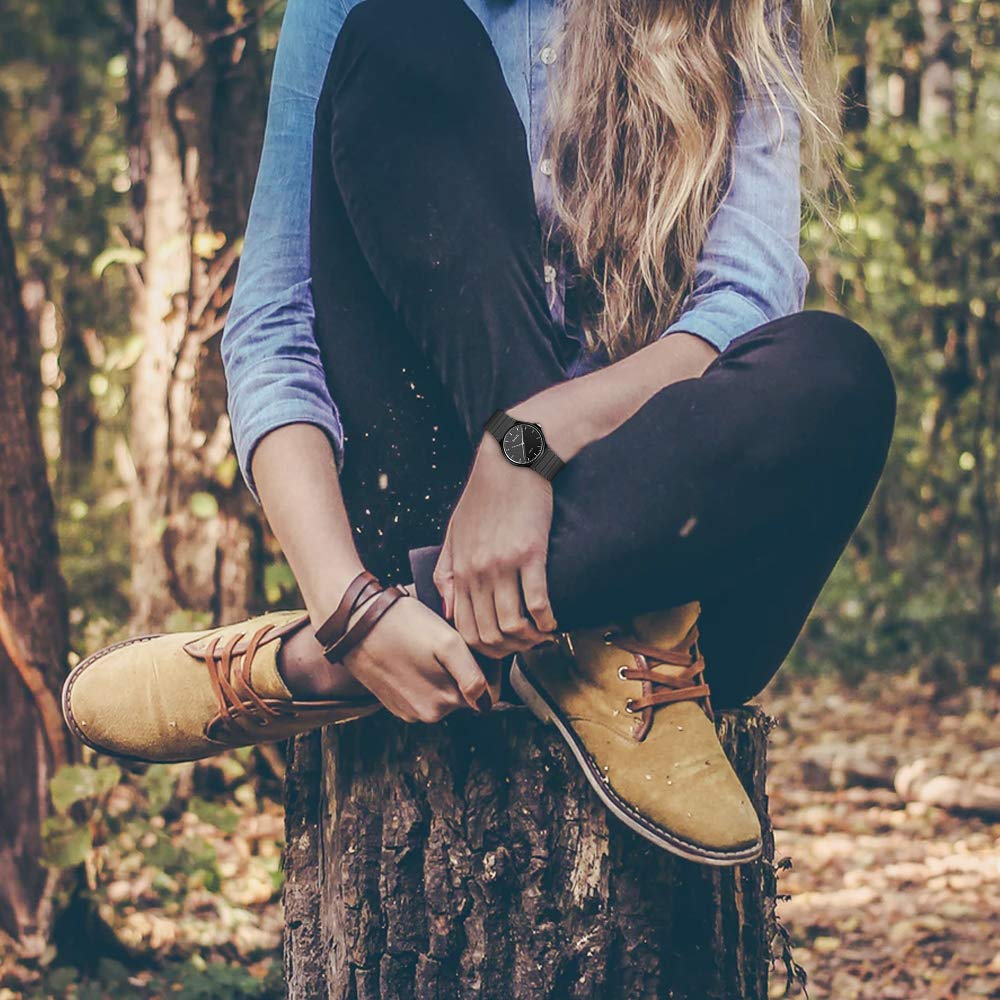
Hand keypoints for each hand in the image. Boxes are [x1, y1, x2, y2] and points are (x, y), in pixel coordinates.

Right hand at [341, 594, 491, 722]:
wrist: (353, 623)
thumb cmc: (402, 625)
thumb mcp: (447, 643)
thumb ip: (473, 677)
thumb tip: (486, 704)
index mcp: (444, 703)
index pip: (487, 693)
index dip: (488, 666)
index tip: (475, 644)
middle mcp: (427, 714)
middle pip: (463, 693)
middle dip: (465, 669)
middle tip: (451, 639)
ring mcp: (408, 711)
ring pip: (443, 692)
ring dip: (444, 672)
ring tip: (429, 645)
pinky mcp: (393, 703)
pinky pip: (422, 692)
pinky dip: (424, 675)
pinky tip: (414, 654)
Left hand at [434, 436, 557, 657]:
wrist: (511, 462)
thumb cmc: (484, 496)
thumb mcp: (454, 532)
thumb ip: (446, 572)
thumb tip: (448, 611)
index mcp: (460, 569)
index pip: (464, 628)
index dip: (484, 648)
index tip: (502, 647)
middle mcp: (478, 572)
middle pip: (488, 634)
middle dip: (508, 650)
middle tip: (525, 646)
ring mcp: (503, 564)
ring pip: (512, 625)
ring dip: (529, 640)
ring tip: (541, 636)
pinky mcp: (530, 554)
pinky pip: (537, 602)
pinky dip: (547, 621)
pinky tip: (553, 622)